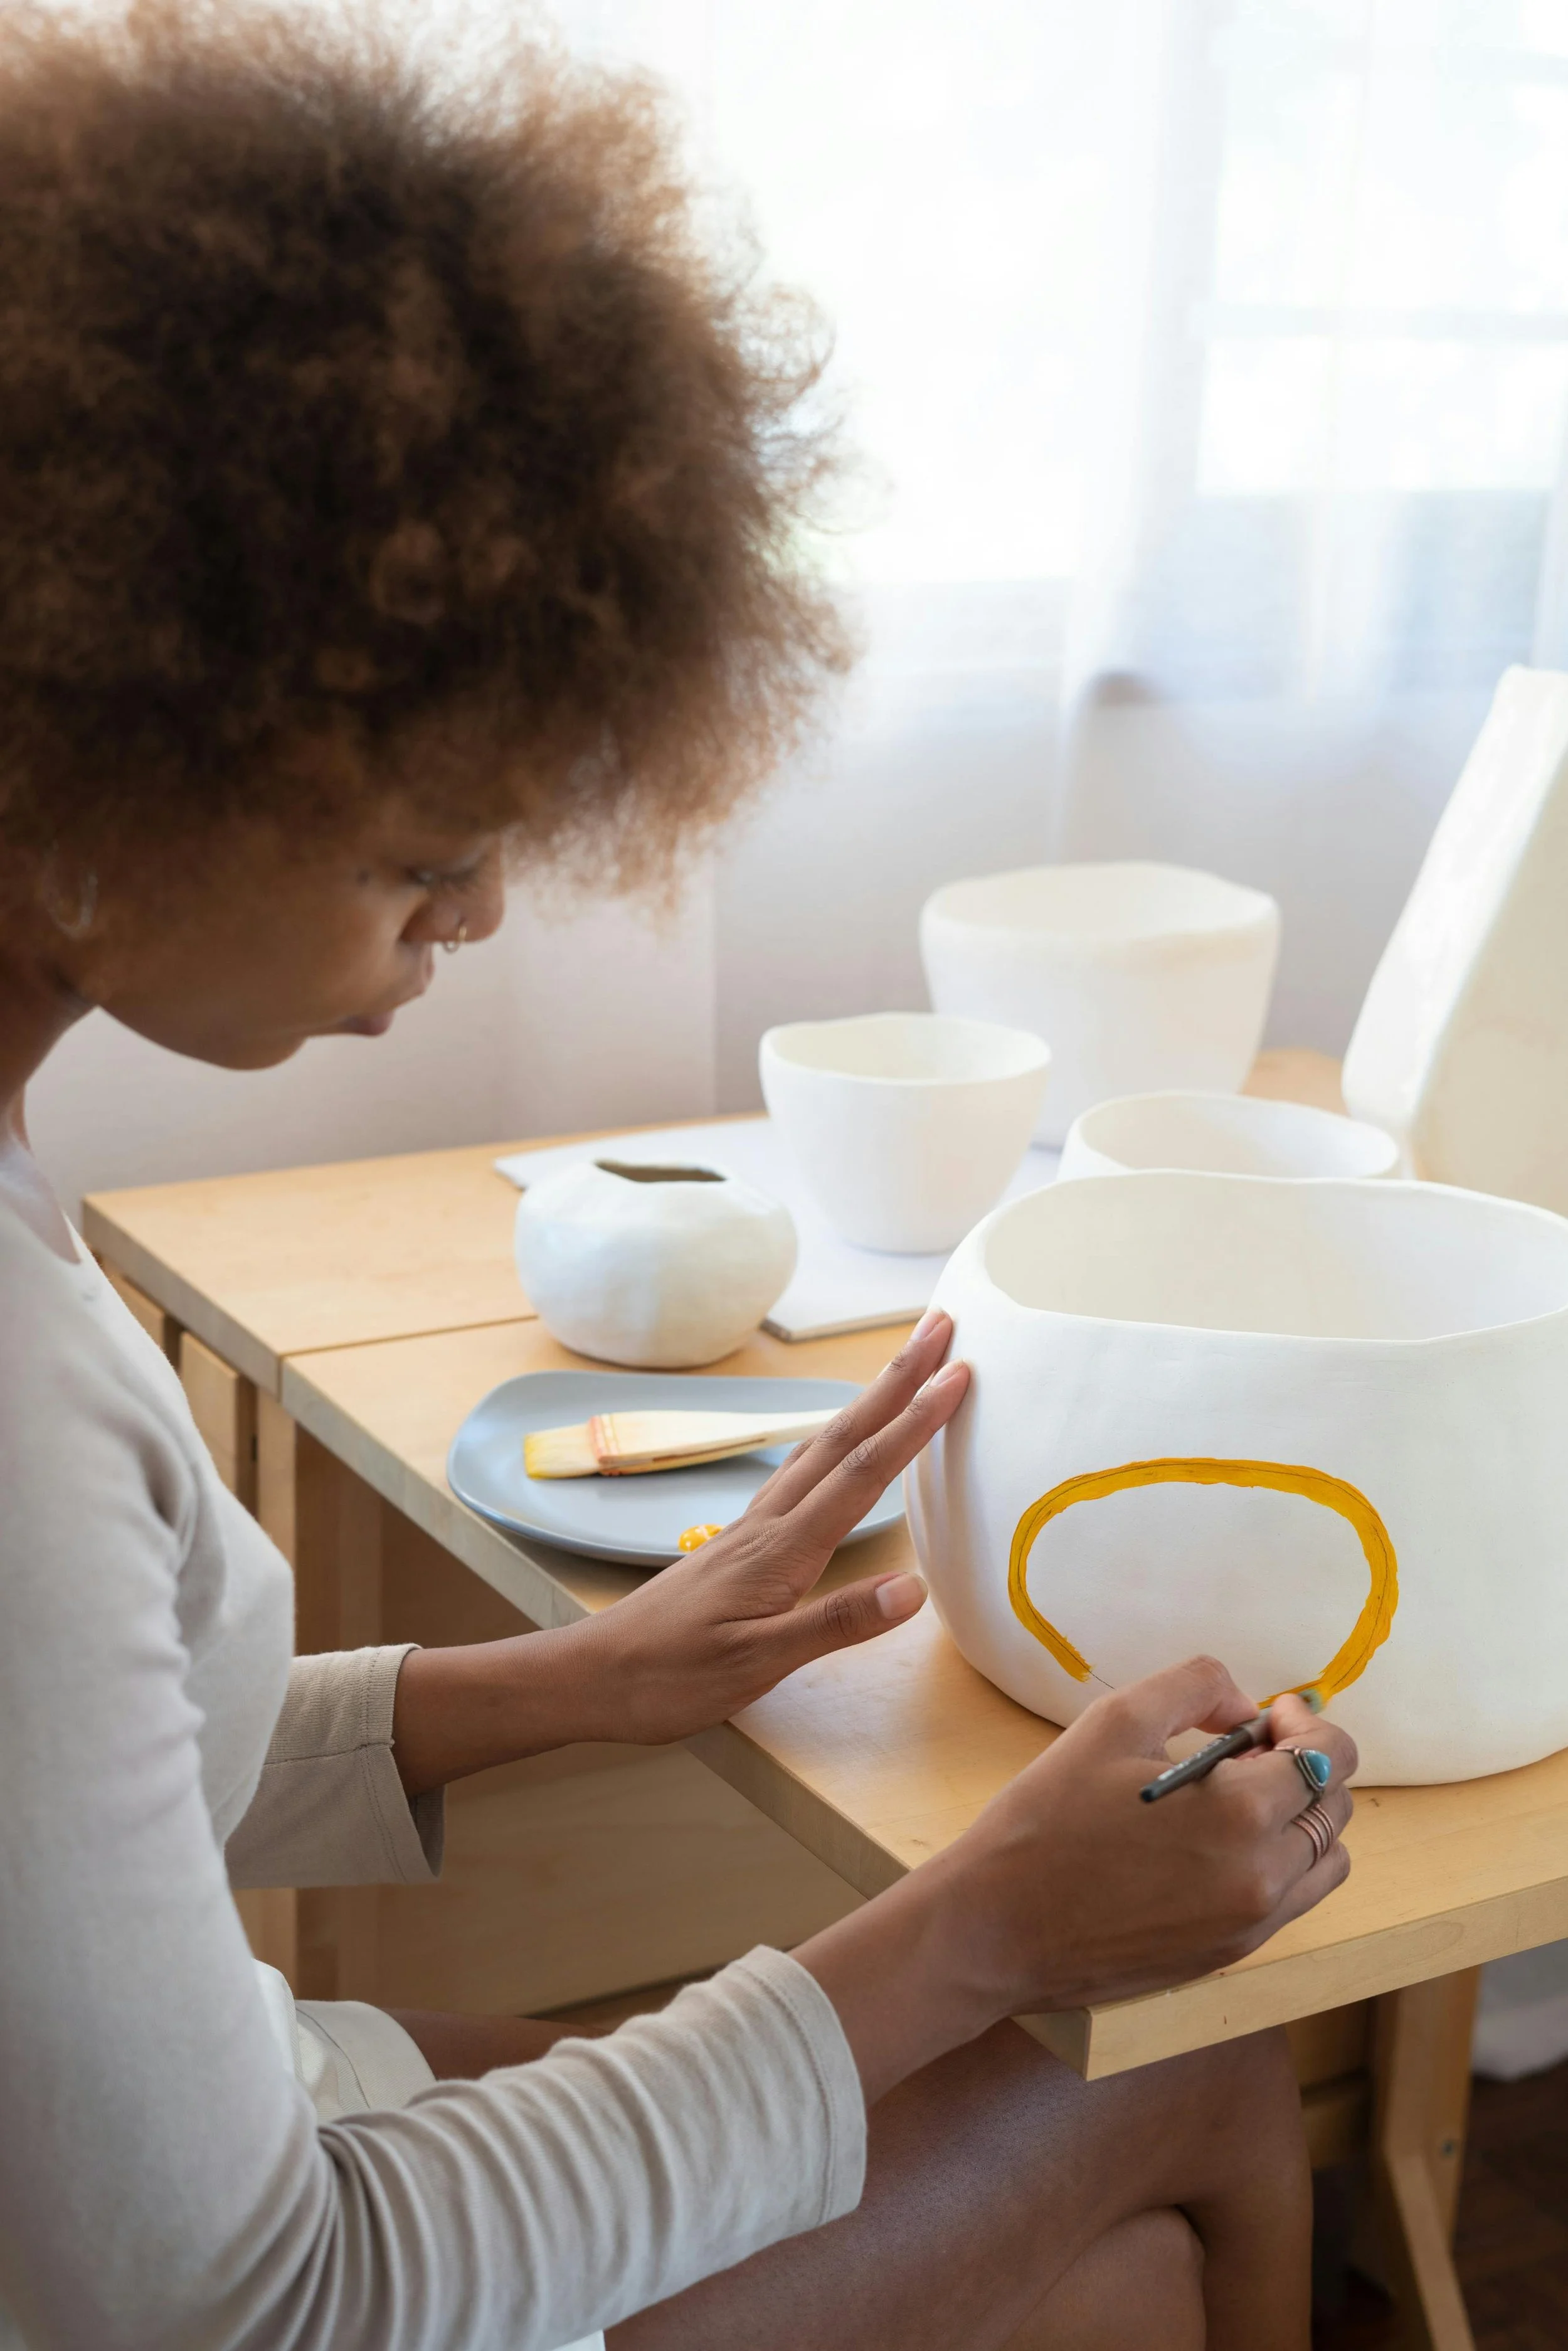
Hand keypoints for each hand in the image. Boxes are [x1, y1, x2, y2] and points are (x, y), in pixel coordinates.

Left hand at [566, 1308, 969, 1744]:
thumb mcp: (756, 1663)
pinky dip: (833, 1444)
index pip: (863, 1472)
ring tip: (902, 1370)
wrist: (595, 1676)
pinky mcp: (739, 1543)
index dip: (914, 1422)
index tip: (957, 1374)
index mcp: (782, 1548)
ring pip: (821, 1448)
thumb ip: (835, 1624)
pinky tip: (836, 1445)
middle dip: (897, 1381)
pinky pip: (799, 1474)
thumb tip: (913, 1590)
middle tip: (938, 1328)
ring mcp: (752, 1528)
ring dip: (866, 1404)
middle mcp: (770, 1523)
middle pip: (844, 1437)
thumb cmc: (669, 1677)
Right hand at [796, 1656, 1356, 2104]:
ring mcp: (1251, 1925)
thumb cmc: (1047, 1818)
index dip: (1308, 1724)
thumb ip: (1195, 1687)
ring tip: (1238, 1796)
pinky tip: (1219, 1841)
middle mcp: (1264, 1878)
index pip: (1329, 1758)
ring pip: (1326, 1861)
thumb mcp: (1114, 1720)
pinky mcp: (1230, 1954)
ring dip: (1301, 1818)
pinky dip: (1280, 1861)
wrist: (998, 1925)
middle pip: (1335, 1808)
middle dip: (1306, 1765)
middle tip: (1248, 1747)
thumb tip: (1244, 1706)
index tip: (1271, 1714)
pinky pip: (1293, 1900)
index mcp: (1241, 1815)